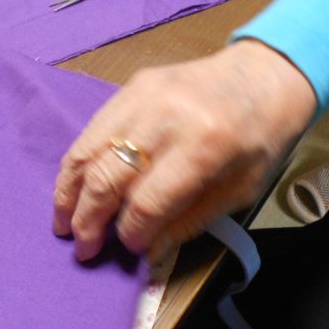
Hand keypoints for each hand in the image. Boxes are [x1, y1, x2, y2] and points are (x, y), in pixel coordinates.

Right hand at [53, 40, 315, 260]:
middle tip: (83, 249)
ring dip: (69, 194)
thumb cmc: (261, 138)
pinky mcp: (131, 87)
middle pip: (109, 178)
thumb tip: (148, 253)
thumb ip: (191, 220)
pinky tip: (72, 189)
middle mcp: (167, 118)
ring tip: (62, 224)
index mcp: (204, 147)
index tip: (128, 249)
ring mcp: (143, 96)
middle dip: (90, 220)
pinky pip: (91, 130)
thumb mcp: (241, 189)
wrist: (266, 74)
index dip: (131, 232)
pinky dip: (76, 164)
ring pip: (87, 151)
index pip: (148, 202)